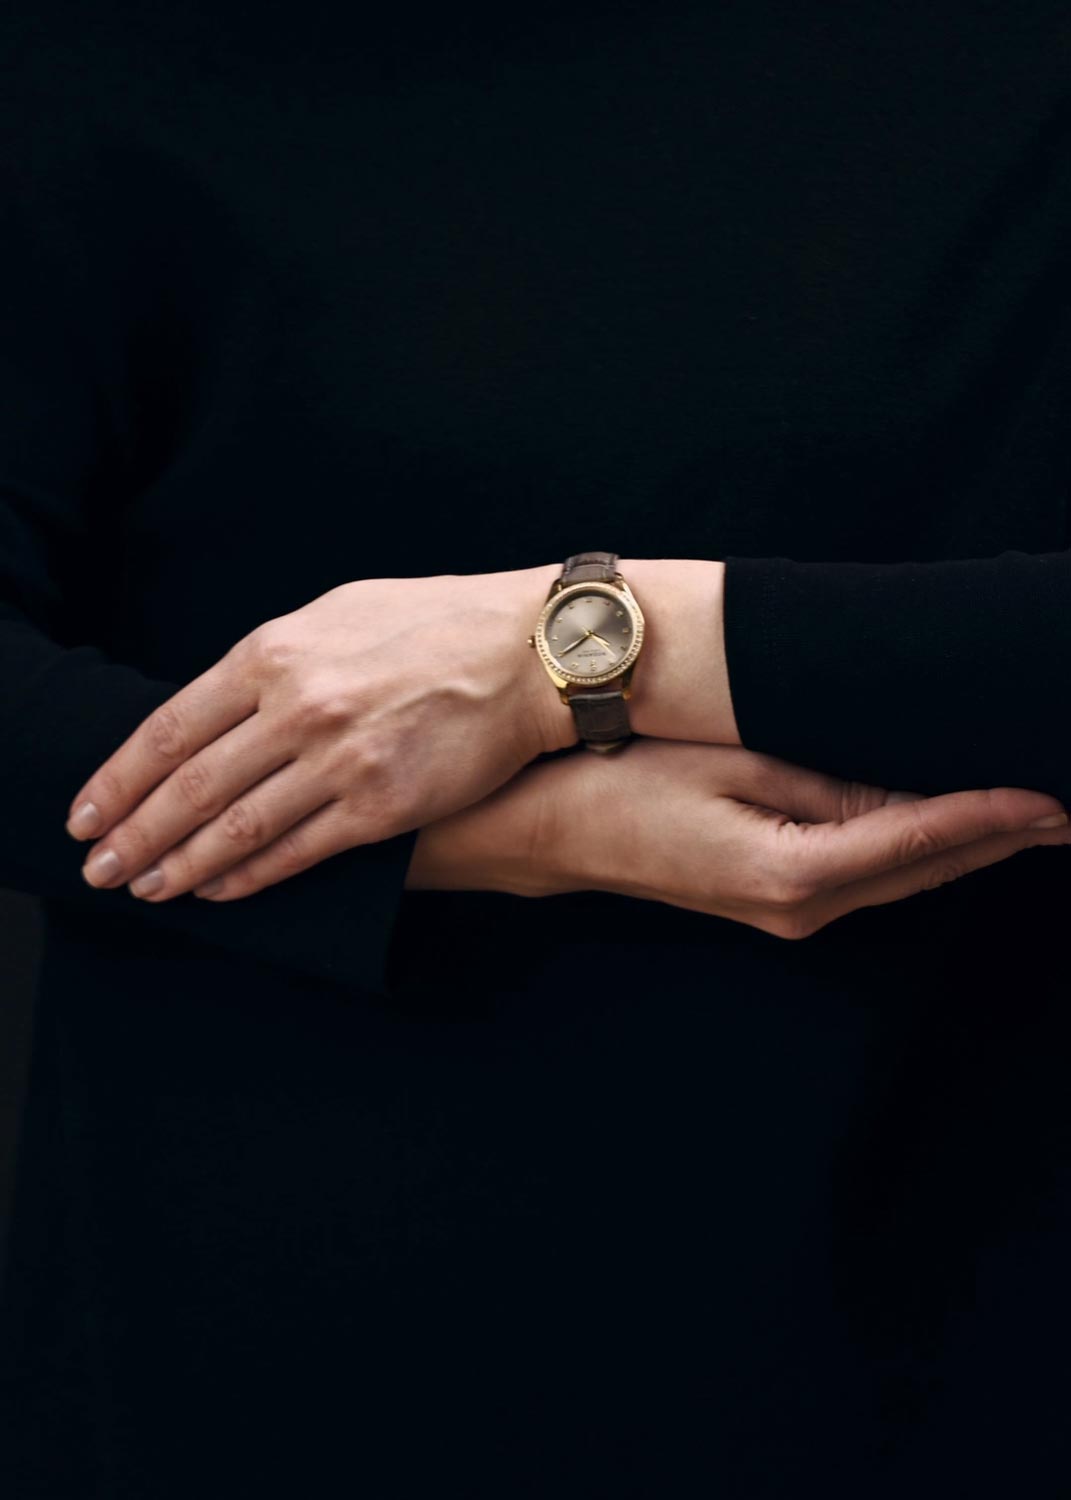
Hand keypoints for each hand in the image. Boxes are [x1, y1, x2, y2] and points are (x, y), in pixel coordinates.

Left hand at [64, 564, 575, 902]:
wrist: (529, 653)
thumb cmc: (436, 624)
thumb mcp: (338, 612)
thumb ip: (275, 658)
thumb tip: (223, 698)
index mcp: (276, 653)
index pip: (171, 728)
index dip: (119, 778)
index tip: (88, 811)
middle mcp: (299, 708)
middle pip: (192, 786)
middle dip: (135, 833)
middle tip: (97, 867)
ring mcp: (340, 761)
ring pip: (238, 827)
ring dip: (183, 864)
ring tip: (146, 887)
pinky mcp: (382, 806)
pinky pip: (299, 851)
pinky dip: (251, 876)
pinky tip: (220, 889)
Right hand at [406, 738, 1070, 936]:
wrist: (537, 830)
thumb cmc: (620, 783)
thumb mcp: (732, 764)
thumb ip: (832, 785)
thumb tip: (914, 796)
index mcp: (793, 874)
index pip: (922, 843)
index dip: (996, 817)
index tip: (1056, 798)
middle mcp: (798, 910)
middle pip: (925, 871)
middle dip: (1000, 838)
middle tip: (1065, 806)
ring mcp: (783, 913)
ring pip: (900, 879)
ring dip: (966, 847)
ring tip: (1029, 813)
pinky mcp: (768, 899)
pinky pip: (865, 877)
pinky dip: (916, 852)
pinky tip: (945, 827)